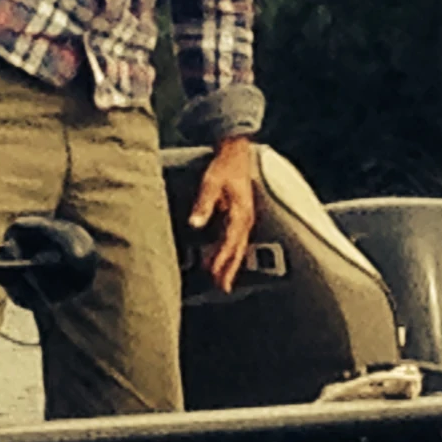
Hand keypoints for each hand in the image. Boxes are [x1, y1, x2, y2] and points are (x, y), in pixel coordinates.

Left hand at [186, 135, 259, 294]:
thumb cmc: (224, 167)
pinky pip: (238, 240)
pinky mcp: (243, 216)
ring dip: (232, 264)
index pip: (230, 242)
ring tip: (223, 281)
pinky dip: (232, 253)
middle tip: (222, 288)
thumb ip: (203, 204)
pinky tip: (226, 259)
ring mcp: (246, 218)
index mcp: (240, 212)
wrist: (237, 153)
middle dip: (229, 269)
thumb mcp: (211, 183)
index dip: (221, 259)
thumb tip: (195, 224)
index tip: (212, 273)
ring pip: (240, 247)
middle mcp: (246, 219)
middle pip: (238, 250)